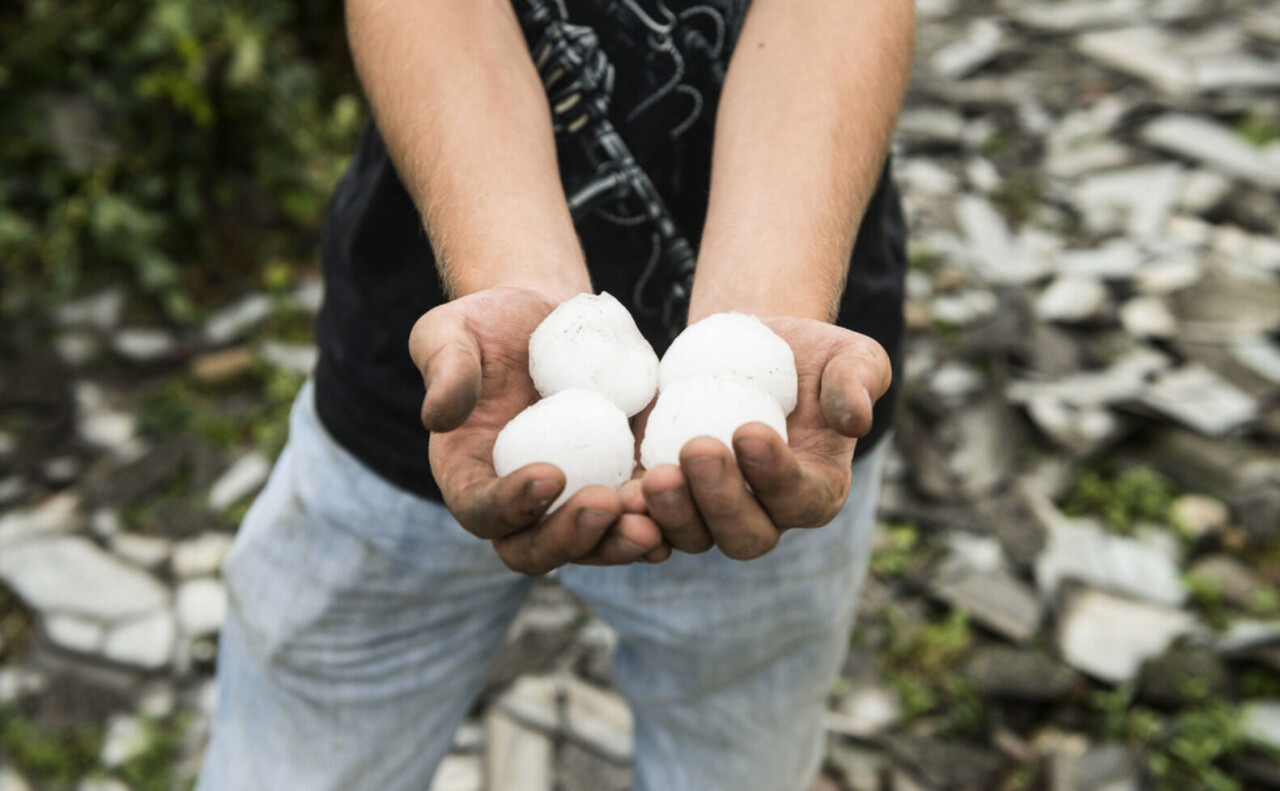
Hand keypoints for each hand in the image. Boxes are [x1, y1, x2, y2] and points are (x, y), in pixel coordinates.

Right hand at [410, 288, 669, 573]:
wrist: (546, 319)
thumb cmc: (487, 324)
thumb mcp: (449, 332)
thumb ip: (443, 369)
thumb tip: (438, 416)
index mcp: (468, 477)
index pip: (482, 511)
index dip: (511, 505)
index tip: (549, 474)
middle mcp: (517, 505)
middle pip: (536, 550)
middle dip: (573, 537)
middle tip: (607, 504)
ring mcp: (569, 502)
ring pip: (592, 546)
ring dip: (620, 542)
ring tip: (652, 524)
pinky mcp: (614, 485)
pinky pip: (634, 519)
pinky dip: (658, 522)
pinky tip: (683, 508)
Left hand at [629, 317, 890, 559]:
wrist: (743, 350)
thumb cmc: (808, 355)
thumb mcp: (851, 355)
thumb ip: (861, 382)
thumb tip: (855, 419)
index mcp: (816, 491)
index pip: (800, 498)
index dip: (776, 475)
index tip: (750, 430)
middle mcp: (765, 515)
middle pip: (745, 535)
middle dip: (720, 501)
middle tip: (698, 450)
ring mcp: (710, 514)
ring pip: (692, 536)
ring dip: (672, 514)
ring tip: (655, 476)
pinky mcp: (667, 500)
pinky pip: (649, 524)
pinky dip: (632, 519)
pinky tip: (616, 497)